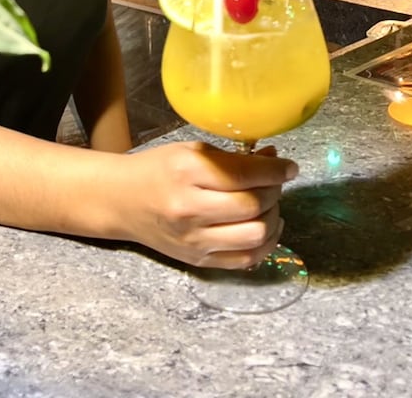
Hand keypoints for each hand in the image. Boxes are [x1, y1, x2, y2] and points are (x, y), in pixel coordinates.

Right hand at [124, 141, 297, 269]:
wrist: (122, 201)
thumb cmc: (158, 169)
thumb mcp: (191, 151)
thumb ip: (232, 158)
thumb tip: (273, 159)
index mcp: (188, 172)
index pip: (244, 174)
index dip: (275, 170)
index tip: (289, 166)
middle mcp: (190, 209)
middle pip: (253, 206)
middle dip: (274, 191)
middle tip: (275, 182)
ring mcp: (194, 240)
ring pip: (255, 235)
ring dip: (272, 218)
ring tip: (268, 204)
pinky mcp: (198, 261)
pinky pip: (245, 260)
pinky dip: (264, 244)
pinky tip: (263, 227)